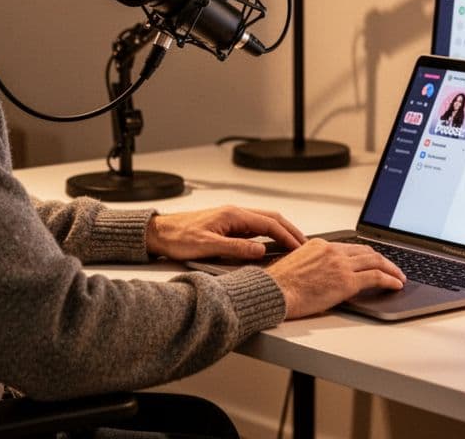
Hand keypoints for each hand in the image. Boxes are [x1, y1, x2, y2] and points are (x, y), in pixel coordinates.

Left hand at [146, 206, 305, 260]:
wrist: (159, 233)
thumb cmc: (178, 237)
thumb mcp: (207, 246)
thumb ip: (236, 248)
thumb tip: (261, 251)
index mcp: (233, 215)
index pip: (269, 223)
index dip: (287, 235)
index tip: (299, 247)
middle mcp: (234, 213)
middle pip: (271, 218)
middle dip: (290, 230)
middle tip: (305, 244)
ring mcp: (231, 219)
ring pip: (264, 222)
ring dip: (280, 232)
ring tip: (294, 245)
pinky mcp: (227, 226)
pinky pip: (254, 229)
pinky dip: (268, 235)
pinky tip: (272, 245)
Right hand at [265, 239, 405, 318]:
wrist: (273, 293)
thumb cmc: (278, 286)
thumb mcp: (295, 266)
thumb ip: (313, 265)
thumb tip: (322, 275)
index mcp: (320, 245)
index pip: (350, 247)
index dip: (366, 255)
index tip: (373, 260)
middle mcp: (332, 251)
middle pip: (366, 252)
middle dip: (383, 260)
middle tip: (392, 268)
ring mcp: (340, 264)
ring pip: (376, 261)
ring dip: (392, 269)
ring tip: (399, 277)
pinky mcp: (346, 281)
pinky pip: (377, 277)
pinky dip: (390, 279)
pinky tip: (396, 285)